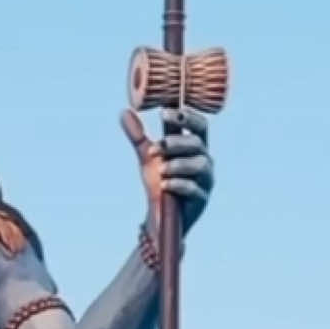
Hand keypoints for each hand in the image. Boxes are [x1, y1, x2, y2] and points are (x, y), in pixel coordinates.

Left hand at [120, 106, 213, 234]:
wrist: (159, 216)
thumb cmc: (159, 182)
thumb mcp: (147, 157)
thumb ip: (138, 136)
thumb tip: (124, 112)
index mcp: (195, 147)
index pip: (199, 125)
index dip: (186, 117)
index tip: (165, 114)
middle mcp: (204, 160)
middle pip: (198, 143)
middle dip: (176, 143)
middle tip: (155, 149)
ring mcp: (205, 180)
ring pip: (199, 164)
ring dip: (178, 164)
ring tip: (161, 170)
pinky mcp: (201, 200)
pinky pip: (194, 189)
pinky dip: (178, 185)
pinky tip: (164, 185)